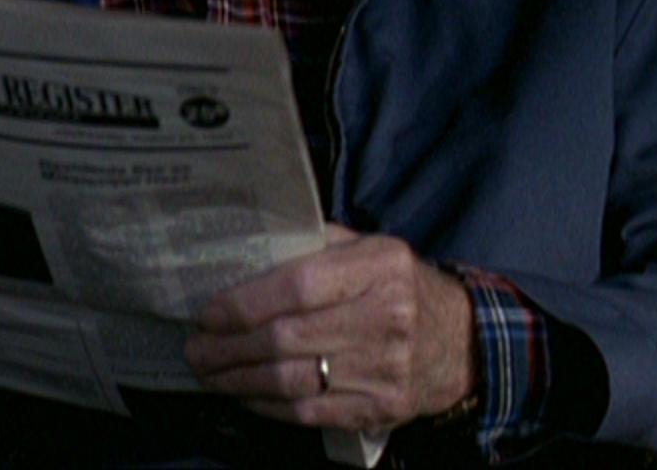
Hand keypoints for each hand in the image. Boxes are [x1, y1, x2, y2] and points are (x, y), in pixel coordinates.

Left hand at [184, 225, 474, 433]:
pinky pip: (309, 412)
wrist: (462, 343)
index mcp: (380, 267)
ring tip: (208, 372)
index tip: (209, 312)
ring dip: (239, 379)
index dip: (246, 302)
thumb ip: (316, 244)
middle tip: (195, 348)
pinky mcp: (380, 408)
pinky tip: (243, 394)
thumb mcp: (370, 249)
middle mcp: (385, 318)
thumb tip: (247, 247)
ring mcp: (385, 370)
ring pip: (293, 380)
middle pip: (289, 338)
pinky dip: (267, 405)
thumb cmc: (399, 287)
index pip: (300, 286)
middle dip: (230, 346)